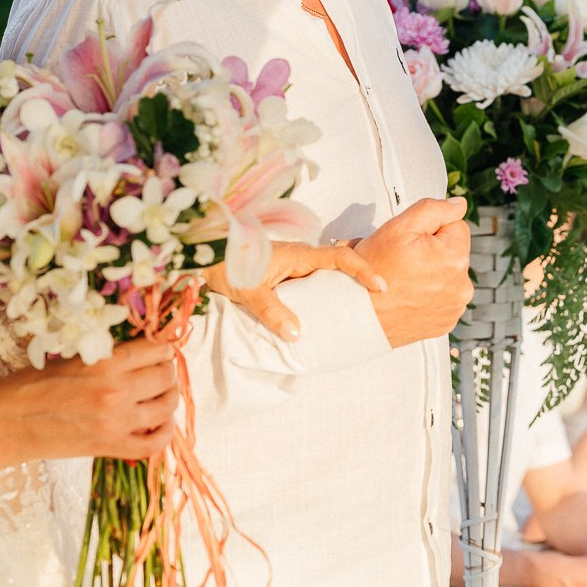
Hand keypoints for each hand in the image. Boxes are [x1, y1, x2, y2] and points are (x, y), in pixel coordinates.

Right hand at [0, 339, 181, 464]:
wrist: (5, 424)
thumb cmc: (29, 386)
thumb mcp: (70, 358)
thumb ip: (106, 356)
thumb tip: (139, 353)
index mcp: (105, 364)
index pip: (156, 349)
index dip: (161, 348)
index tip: (158, 350)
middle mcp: (116, 392)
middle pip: (166, 376)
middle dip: (166, 370)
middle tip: (158, 370)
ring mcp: (116, 422)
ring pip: (166, 406)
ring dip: (168, 397)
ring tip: (160, 393)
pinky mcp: (111, 448)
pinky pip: (154, 443)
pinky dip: (164, 432)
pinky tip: (160, 423)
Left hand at [207, 240, 384, 339]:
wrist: (205, 253)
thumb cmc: (227, 261)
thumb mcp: (249, 289)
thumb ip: (272, 310)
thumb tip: (296, 333)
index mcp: (299, 255)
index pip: (341, 257)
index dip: (363, 269)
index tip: (380, 286)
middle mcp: (301, 259)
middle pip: (341, 267)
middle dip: (361, 281)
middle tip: (379, 303)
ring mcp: (294, 267)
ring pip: (326, 278)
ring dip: (342, 291)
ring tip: (357, 313)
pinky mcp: (286, 277)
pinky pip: (312, 286)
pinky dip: (323, 298)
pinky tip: (324, 316)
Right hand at [354, 196, 472, 346]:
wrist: (358, 315)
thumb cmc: (373, 273)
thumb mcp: (399, 228)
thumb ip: (434, 209)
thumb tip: (459, 205)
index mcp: (456, 259)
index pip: (456, 226)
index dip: (430, 228)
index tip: (410, 242)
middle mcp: (462, 287)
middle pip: (452, 252)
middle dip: (432, 251)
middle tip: (403, 260)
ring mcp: (454, 307)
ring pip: (448, 275)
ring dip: (432, 273)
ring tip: (404, 279)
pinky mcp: (445, 322)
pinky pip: (442, 297)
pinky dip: (428, 294)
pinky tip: (408, 295)